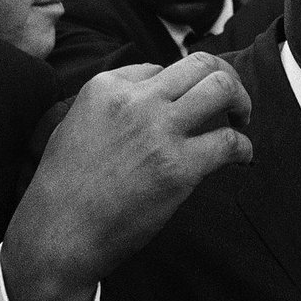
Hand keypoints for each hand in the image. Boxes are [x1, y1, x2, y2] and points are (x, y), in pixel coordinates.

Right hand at [1, 52, 251, 300]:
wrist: (57, 236)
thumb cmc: (64, 185)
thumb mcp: (76, 121)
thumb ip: (113, 100)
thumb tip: (155, 88)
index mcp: (107, 86)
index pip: (162, 67)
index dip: (180, 87)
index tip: (185, 106)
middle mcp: (137, 100)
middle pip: (201, 64)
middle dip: (225, 75)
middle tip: (232, 98)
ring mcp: (159, 131)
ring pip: (221, 88)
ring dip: (241, 100)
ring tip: (242, 118)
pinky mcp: (178, 167)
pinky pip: (228, 142)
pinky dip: (244, 147)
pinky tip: (242, 157)